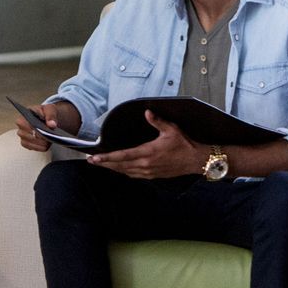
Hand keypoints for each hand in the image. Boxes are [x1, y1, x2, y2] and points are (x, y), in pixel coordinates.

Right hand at [15, 101, 77, 151]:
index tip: (41, 131)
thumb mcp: (50, 109)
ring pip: (28, 143)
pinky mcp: (28, 144)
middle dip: (37, 137)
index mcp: (23, 117)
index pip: (22, 124)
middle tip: (47, 137)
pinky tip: (47, 145)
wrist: (48, 119)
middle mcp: (21, 128)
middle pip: (25, 135)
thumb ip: (51, 115)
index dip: (31, 128)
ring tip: (48, 141)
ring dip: (39, 143)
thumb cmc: (46, 113)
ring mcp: (24, 137)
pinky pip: (32, 148)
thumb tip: (52, 125)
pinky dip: (40, 147)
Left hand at [87, 110, 204, 179]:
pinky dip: (123, 171)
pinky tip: (118, 168)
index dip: (107, 157)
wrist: (196, 161)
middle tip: (91, 161)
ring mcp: (149, 172)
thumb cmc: (184, 144)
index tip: (94, 158)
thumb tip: (147, 112)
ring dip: (112, 168)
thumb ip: (158, 121)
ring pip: (125, 172)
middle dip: (104, 164)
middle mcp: (146, 165)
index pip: (122, 156)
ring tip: (101, 164)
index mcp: (148, 153)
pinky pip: (133, 175)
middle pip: (120, 166)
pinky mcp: (152, 176)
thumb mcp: (172, 130)